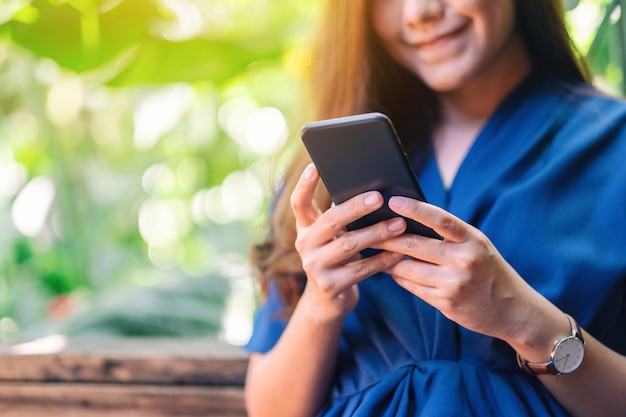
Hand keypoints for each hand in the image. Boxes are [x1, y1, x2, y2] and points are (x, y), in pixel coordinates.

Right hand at [290, 164, 406, 318]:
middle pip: (330, 221)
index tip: (315, 166)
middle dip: (355, 208)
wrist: (328, 301)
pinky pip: (360, 270)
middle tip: (379, 197)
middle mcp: (305, 245)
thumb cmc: (337, 258)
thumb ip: (341, 219)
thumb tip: (375, 192)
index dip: (304, 185)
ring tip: (400, 224)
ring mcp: (315, 267)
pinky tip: (398, 253)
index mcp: (305, 229)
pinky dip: (382, 260)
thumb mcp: (332, 238)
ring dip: (377, 233)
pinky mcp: (330, 286)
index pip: (299, 204)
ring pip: (349, 245)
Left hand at [378, 195, 536, 339]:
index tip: (393, 200)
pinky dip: (400, 278)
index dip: (415, 209)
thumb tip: (409, 222)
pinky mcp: (446, 303)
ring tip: (377, 252)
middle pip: (414, 246)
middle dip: (387, 238)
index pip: (440, 219)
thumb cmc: (489, 270)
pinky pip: (412, 287)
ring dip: (389, 261)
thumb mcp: (478, 246)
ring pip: (407, 269)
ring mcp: (454, 283)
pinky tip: (394, 272)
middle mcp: (464, 260)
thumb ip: (450, 235)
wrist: (513, 309)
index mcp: (473, 240)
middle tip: (368, 231)